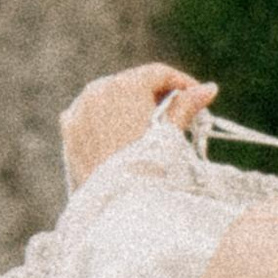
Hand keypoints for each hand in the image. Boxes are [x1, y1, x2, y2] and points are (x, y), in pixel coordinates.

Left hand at [59, 63, 214, 189]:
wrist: (113, 204)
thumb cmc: (146, 168)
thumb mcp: (170, 134)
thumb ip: (187, 106)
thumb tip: (208, 88)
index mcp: (124, 85)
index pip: (158, 73)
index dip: (182, 83)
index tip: (197, 96)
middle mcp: (97, 89)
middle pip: (133, 84)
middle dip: (156, 97)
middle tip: (179, 114)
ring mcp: (79, 108)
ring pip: (110, 98)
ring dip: (130, 107)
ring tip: (150, 129)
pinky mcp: (69, 129)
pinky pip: (91, 114)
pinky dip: (107, 119)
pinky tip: (121, 136)